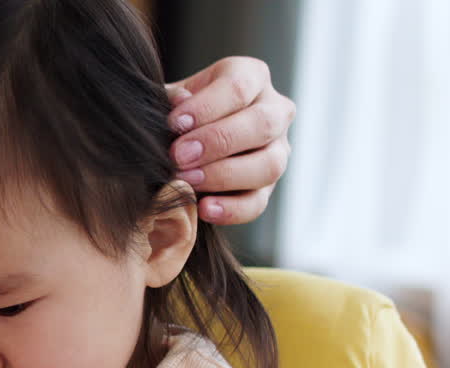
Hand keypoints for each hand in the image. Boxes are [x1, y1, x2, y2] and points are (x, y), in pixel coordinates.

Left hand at [166, 56, 294, 225]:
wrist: (179, 141)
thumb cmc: (176, 113)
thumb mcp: (171, 99)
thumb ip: (172, 100)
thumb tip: (180, 102)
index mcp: (251, 77)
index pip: (240, 87)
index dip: (207, 107)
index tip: (175, 124)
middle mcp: (274, 110)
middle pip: (262, 124)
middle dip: (218, 142)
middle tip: (179, 156)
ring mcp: (277, 150)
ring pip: (269, 165)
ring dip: (224, 175)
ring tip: (186, 181)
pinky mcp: (267, 187)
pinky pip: (258, 202)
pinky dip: (231, 209)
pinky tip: (203, 208)